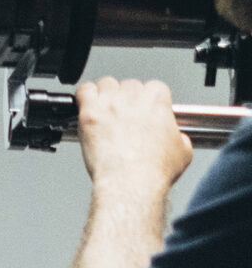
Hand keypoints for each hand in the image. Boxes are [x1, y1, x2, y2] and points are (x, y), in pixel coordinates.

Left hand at [74, 77, 193, 191]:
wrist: (130, 183)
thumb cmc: (153, 171)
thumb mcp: (183, 150)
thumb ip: (179, 135)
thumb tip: (176, 136)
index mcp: (158, 100)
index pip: (154, 87)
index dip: (148, 101)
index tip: (144, 112)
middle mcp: (133, 98)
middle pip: (129, 85)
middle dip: (127, 98)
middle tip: (123, 116)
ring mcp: (110, 104)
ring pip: (106, 84)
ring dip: (105, 94)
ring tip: (105, 111)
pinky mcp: (89, 114)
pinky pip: (84, 91)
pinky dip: (84, 95)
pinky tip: (86, 105)